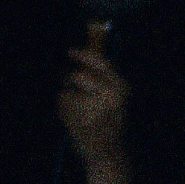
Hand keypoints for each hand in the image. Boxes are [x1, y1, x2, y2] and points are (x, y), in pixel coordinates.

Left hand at [57, 21, 131, 183]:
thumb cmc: (107, 120)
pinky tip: (75, 120)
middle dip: (74, 79)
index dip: (84, 54)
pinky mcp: (78, 115)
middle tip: (74, 86)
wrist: (106, 151)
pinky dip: (64, 108)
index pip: (100, 62)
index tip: (71, 51)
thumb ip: (101, 69)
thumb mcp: (112, 95)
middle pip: (79, 74)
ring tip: (80, 110)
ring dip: (69, 95)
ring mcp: (93, 106)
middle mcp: (110, 95)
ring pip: (68, 88)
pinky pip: (62, 100)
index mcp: (121, 87)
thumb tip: (92, 32)